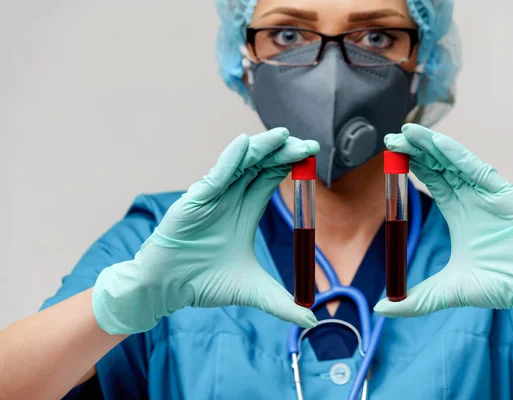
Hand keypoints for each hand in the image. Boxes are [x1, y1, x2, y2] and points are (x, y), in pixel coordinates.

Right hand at [92, 128, 319, 333]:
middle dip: (283, 153)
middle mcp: (230, 198)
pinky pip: (215, 177)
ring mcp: (212, 197)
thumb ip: (283, 304)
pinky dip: (229, 160)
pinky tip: (244, 145)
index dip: (290, 164)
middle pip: (260, 166)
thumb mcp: (254, 291)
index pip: (271, 178)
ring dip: (261, 149)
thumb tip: (312, 320)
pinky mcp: (194, 201)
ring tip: (283, 136)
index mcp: (245, 211)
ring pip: (240, 165)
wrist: (168, 289)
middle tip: (308, 145)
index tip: (313, 154)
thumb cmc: (204, 283)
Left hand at [374, 123, 512, 347]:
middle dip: (415, 151)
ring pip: (454, 162)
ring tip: (407, 132)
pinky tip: (437, 144)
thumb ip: (415, 300)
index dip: (411, 166)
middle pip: (438, 165)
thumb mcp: (446, 291)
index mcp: (458, 211)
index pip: (431, 179)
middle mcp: (471, 197)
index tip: (388, 155)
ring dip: (431, 146)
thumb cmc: (500, 284)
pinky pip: (476, 169)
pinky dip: (457, 155)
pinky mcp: (502, 193)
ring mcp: (486, 193)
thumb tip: (381, 310)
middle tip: (390, 138)